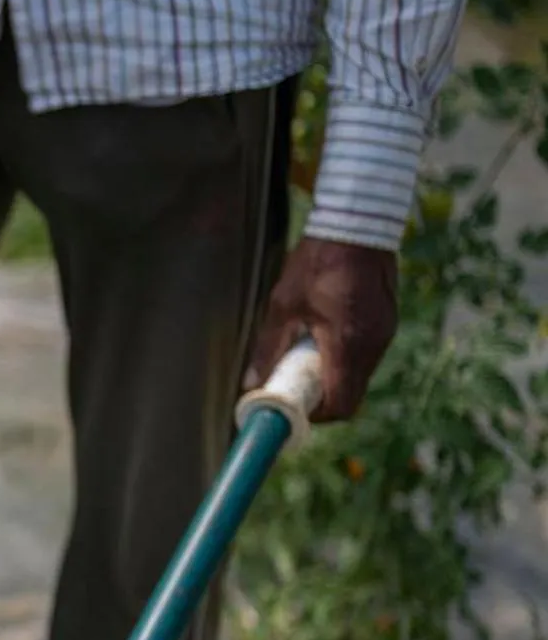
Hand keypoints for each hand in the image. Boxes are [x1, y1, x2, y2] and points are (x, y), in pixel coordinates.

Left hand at [247, 237, 398, 422]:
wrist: (358, 224)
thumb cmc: (317, 263)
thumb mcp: (283, 306)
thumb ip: (268, 348)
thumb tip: (251, 384)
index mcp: (348, 344)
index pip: (341, 404)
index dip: (316, 415)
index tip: (293, 406)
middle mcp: (374, 344)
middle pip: (352, 394)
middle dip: (322, 398)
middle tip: (294, 385)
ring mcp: (385, 333)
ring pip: (360, 376)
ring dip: (333, 377)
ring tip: (305, 358)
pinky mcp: (388, 322)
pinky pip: (367, 355)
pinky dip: (345, 359)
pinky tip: (324, 340)